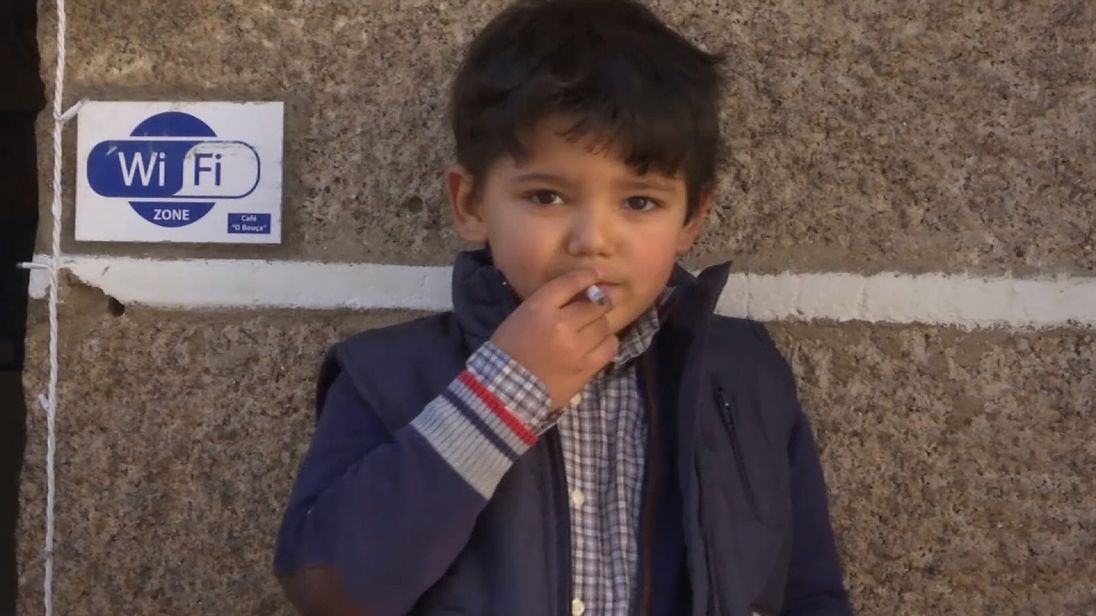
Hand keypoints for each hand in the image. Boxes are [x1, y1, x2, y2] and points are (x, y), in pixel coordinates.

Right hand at [490, 268, 618, 409]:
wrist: (505, 388)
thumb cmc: (509, 350)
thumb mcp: (522, 316)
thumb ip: (549, 303)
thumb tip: (580, 294)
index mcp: (540, 307)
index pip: (571, 282)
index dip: (587, 275)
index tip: (596, 274)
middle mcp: (562, 324)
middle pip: (594, 304)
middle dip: (596, 304)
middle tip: (594, 309)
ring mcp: (577, 347)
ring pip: (604, 325)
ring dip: (600, 324)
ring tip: (593, 329)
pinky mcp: (586, 367)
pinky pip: (609, 347)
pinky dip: (607, 342)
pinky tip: (599, 343)